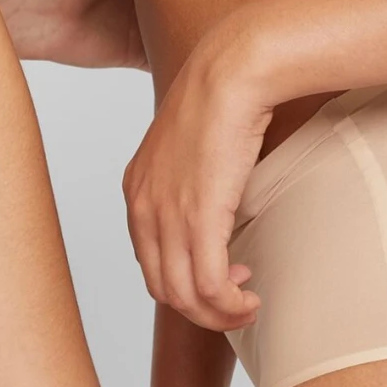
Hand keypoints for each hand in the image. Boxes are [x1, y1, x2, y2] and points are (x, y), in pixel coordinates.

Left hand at [123, 25, 270, 330]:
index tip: (221, 272)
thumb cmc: (220, 99)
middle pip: (161, 288)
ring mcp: (166, 216)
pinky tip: (250, 299)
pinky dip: (228, 306)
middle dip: (199, 306)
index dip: (184, 279)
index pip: (148, 260)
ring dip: (217, 313)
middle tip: (235, 298)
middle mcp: (142, 207)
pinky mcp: (198, 219)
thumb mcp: (190, 146)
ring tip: (246, 304)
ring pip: (182, 297)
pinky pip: (208, 287)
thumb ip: (189, 178)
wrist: (230, 73)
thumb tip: (213, 198)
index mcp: (136, 190)